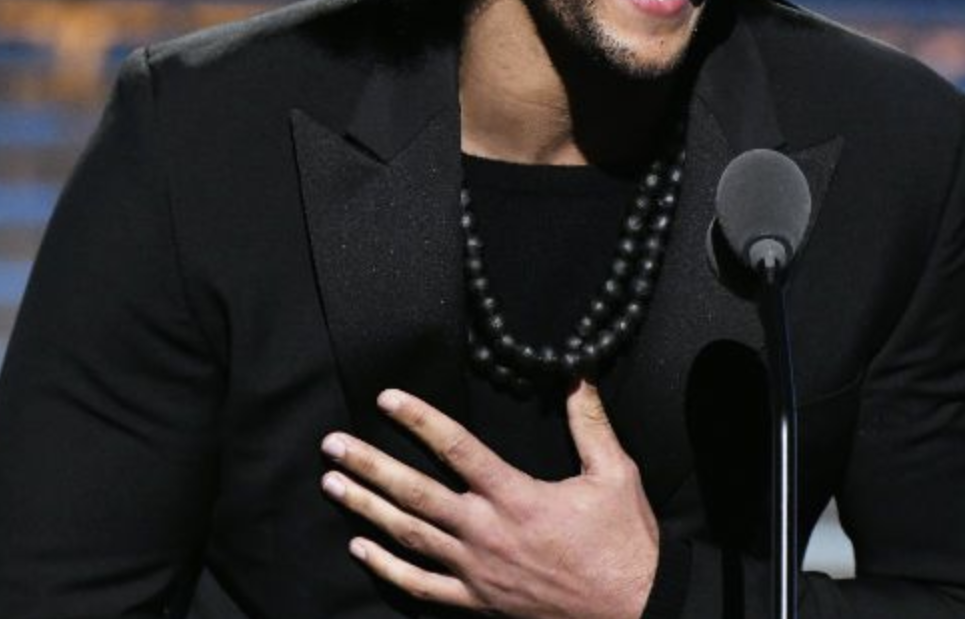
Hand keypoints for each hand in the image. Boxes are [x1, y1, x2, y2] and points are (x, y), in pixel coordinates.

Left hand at [320, 381, 658, 617]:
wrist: (633, 611)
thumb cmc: (623, 540)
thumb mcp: (614, 472)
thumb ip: (589, 420)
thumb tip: (577, 370)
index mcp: (516, 496)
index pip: (456, 448)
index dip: (419, 420)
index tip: (387, 399)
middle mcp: (486, 532)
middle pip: (415, 494)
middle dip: (369, 466)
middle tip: (331, 445)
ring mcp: (476, 572)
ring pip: (408, 536)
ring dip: (365, 509)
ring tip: (331, 483)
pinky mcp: (478, 602)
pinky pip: (421, 587)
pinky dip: (387, 568)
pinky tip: (360, 548)